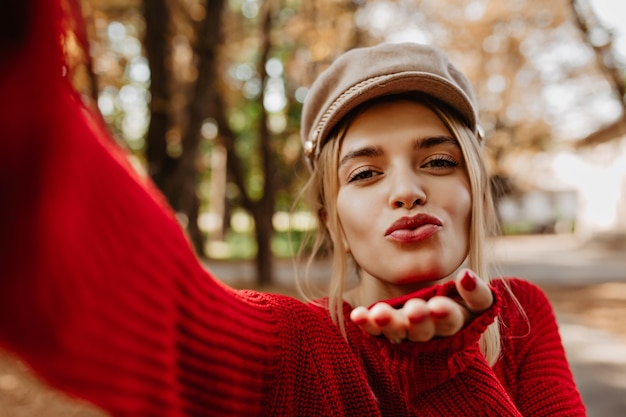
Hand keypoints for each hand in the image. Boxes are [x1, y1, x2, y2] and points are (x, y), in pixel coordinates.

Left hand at [349, 269, 492, 342]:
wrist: (428, 308)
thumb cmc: (457, 299)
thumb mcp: (472, 294)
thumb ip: (475, 290)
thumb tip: (467, 276)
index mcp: (457, 319)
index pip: (457, 317)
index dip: (452, 310)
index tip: (444, 298)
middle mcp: (432, 330)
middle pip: (426, 329)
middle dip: (420, 320)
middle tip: (414, 310)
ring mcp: (409, 333)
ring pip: (400, 331)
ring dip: (390, 323)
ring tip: (379, 313)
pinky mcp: (388, 332)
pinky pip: (376, 330)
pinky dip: (367, 323)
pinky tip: (358, 315)